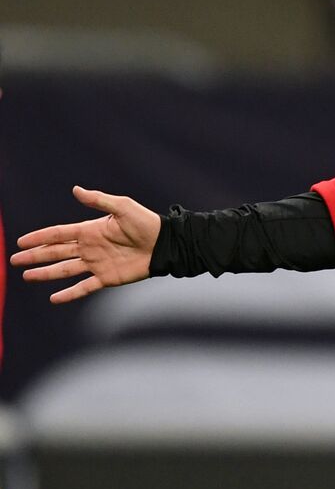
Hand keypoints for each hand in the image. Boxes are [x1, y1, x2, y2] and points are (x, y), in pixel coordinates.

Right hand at [9, 186, 160, 303]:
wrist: (165, 244)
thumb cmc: (146, 222)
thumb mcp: (122, 207)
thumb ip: (98, 200)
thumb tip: (75, 189)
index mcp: (90, 230)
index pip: (58, 234)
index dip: (39, 237)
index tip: (21, 241)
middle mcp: (89, 248)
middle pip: (56, 252)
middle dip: (35, 256)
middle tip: (14, 260)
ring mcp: (96, 264)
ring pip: (64, 270)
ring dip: (45, 273)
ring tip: (26, 276)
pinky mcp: (106, 278)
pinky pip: (84, 287)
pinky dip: (69, 294)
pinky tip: (54, 299)